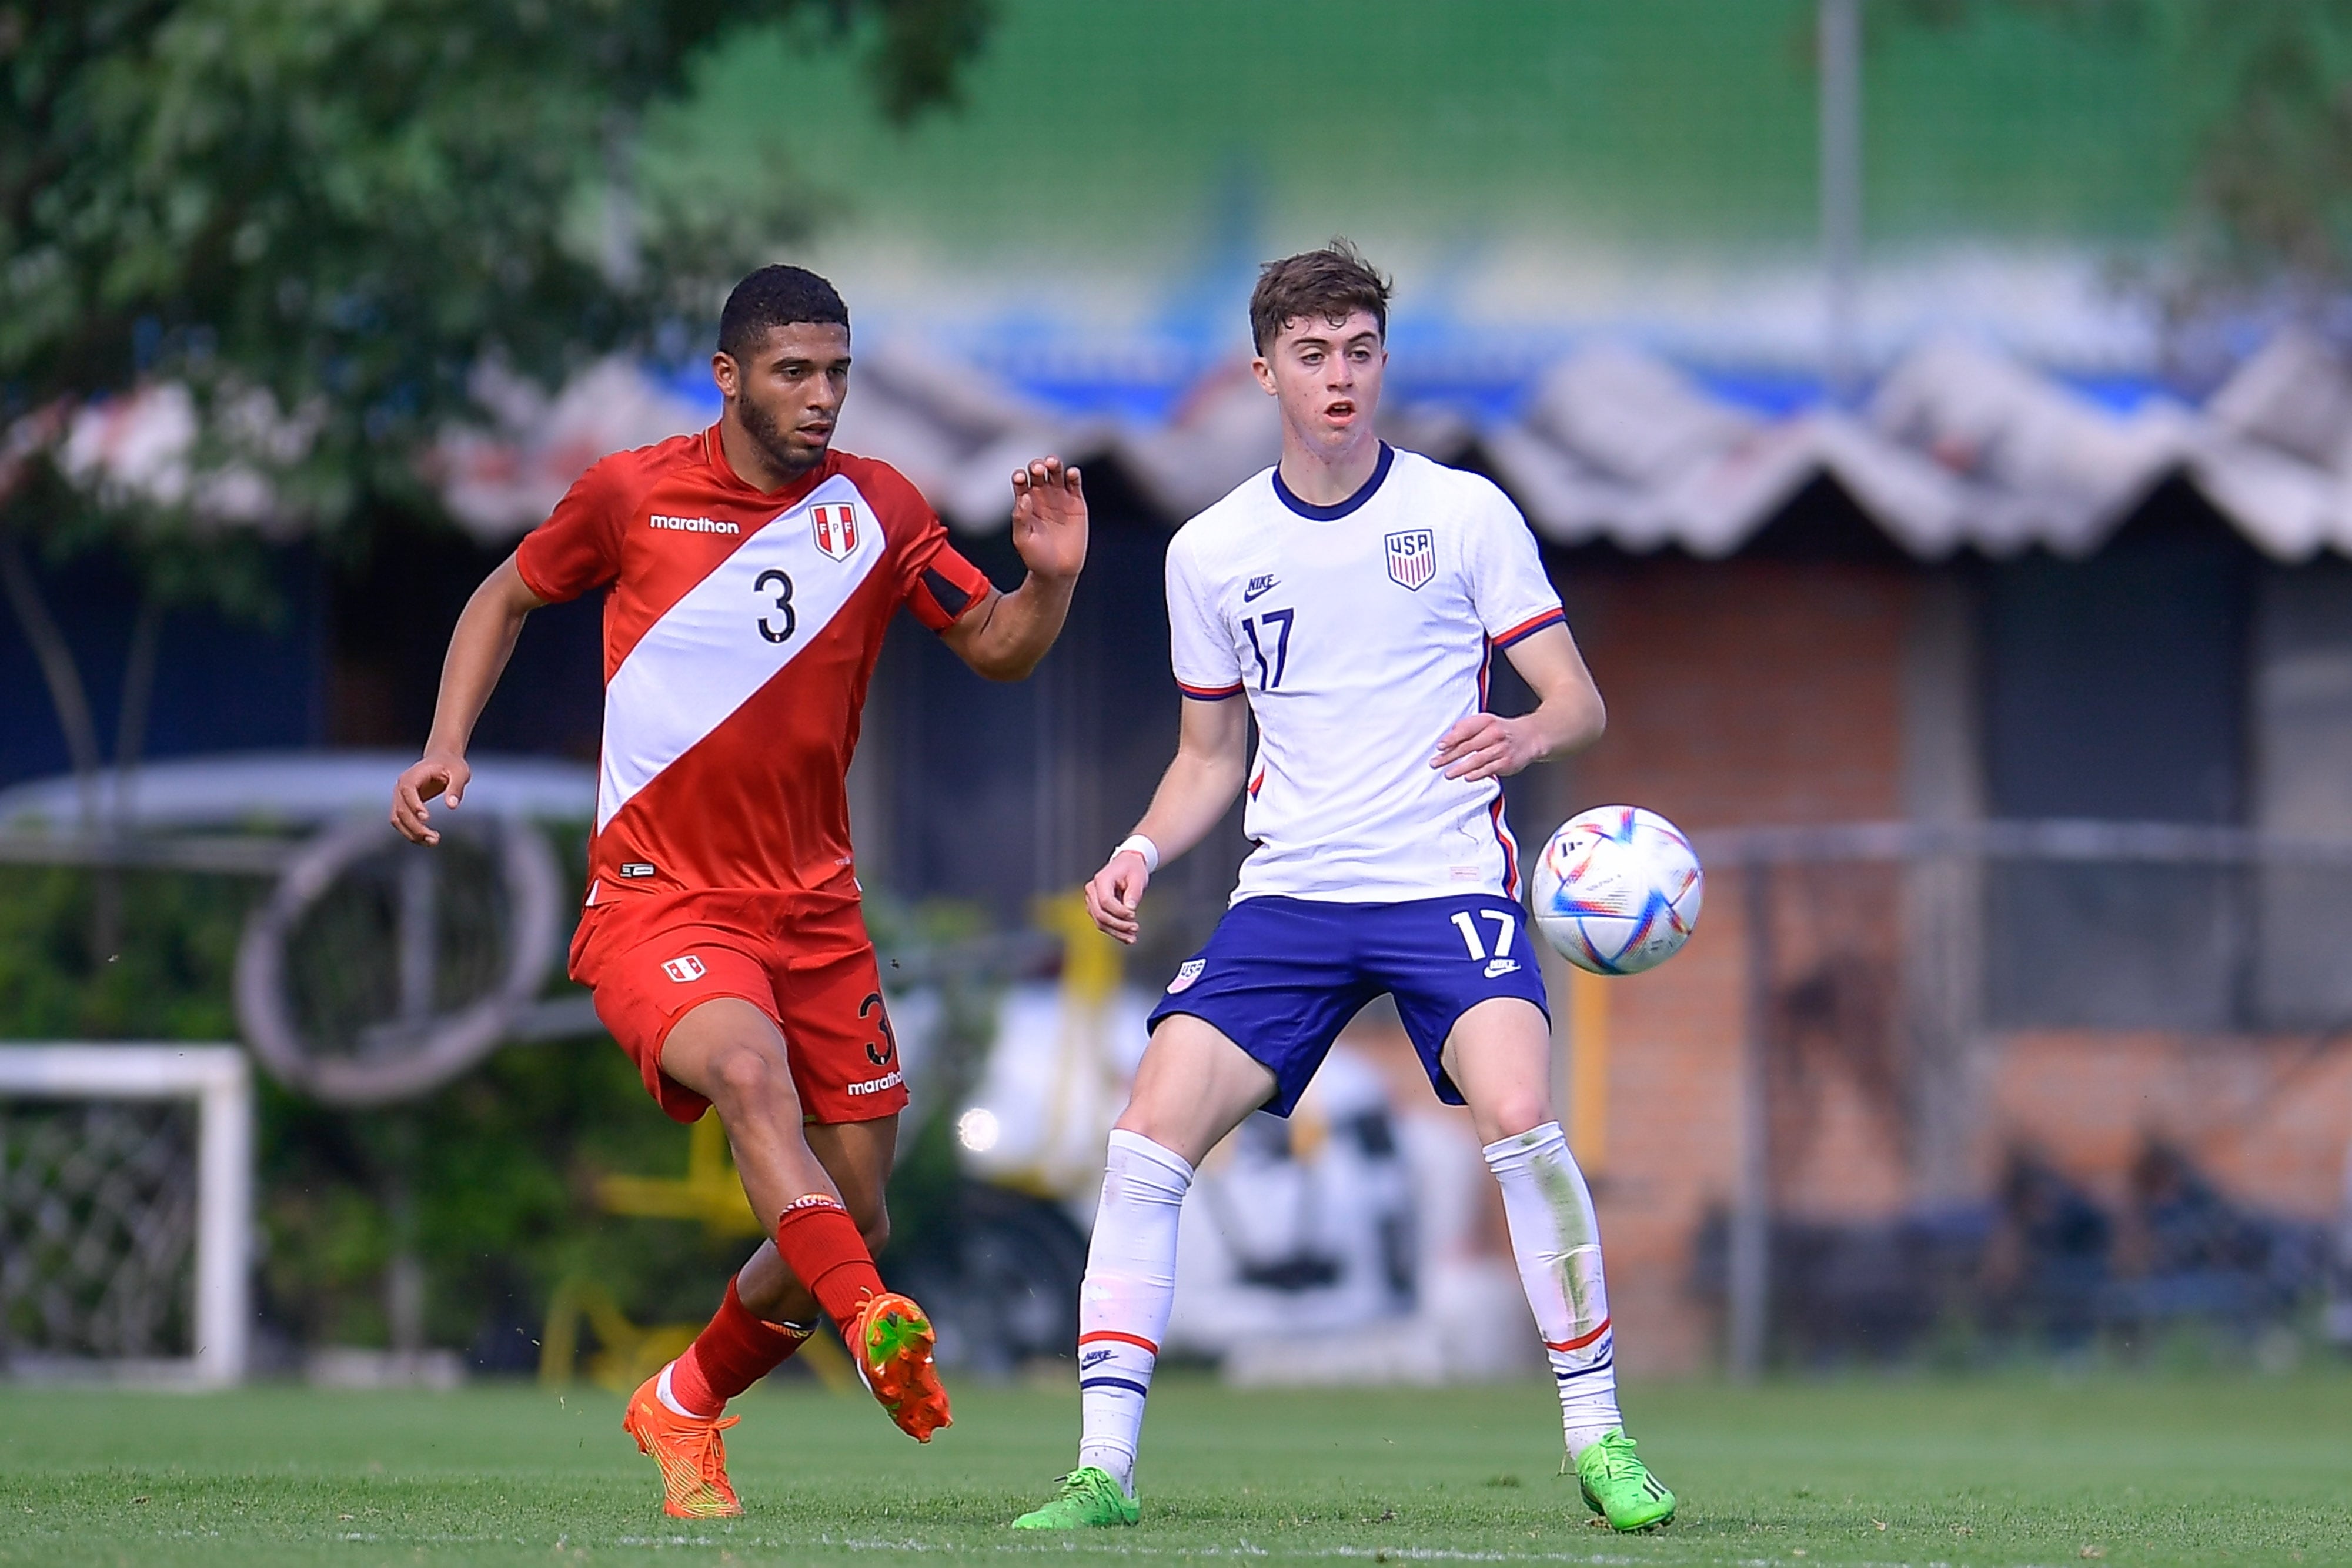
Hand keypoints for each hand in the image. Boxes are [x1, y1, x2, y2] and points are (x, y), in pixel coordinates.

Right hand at [391, 752, 470, 844]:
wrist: (442, 761)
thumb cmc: (452, 766)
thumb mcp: (460, 773)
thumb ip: (456, 788)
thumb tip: (452, 806)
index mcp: (412, 775)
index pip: (407, 790)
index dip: (414, 805)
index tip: (426, 818)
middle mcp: (400, 787)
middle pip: (401, 810)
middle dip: (416, 827)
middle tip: (435, 839)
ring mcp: (399, 798)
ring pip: (397, 820)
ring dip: (412, 834)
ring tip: (433, 842)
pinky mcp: (402, 806)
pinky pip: (401, 823)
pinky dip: (411, 833)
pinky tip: (428, 840)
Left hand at [1009, 456, 1086, 583]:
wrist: (1058, 572)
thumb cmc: (1036, 558)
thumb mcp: (1022, 540)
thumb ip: (1020, 518)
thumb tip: (1024, 496)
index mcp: (1025, 503)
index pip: (1021, 482)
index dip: (1020, 477)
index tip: (1020, 478)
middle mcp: (1041, 497)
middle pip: (1038, 473)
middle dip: (1037, 466)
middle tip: (1038, 469)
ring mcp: (1059, 498)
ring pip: (1056, 473)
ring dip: (1054, 464)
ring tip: (1052, 463)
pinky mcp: (1076, 503)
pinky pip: (1075, 484)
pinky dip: (1073, 476)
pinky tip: (1071, 473)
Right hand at [1083, 849, 1149, 943]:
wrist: (1127, 864)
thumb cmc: (1133, 869)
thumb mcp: (1138, 877)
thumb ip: (1134, 893)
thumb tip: (1130, 909)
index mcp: (1101, 879)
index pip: (1105, 901)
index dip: (1119, 912)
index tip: (1134, 915)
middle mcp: (1092, 890)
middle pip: (1100, 914)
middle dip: (1118, 925)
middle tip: (1135, 928)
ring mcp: (1091, 900)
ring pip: (1100, 922)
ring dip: (1116, 932)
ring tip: (1133, 937)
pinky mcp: (1096, 908)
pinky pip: (1102, 923)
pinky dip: (1115, 931)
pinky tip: (1127, 938)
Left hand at [1430, 714, 1541, 781]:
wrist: (1531, 737)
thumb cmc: (1502, 730)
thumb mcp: (1486, 721)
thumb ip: (1467, 727)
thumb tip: (1448, 736)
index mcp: (1487, 722)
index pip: (1466, 729)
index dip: (1452, 738)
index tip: (1440, 746)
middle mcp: (1494, 734)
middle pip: (1468, 746)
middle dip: (1449, 756)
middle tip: (1435, 763)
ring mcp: (1501, 749)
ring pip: (1478, 759)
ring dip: (1461, 768)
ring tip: (1448, 774)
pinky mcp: (1507, 763)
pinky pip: (1490, 769)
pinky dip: (1478, 774)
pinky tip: (1468, 777)